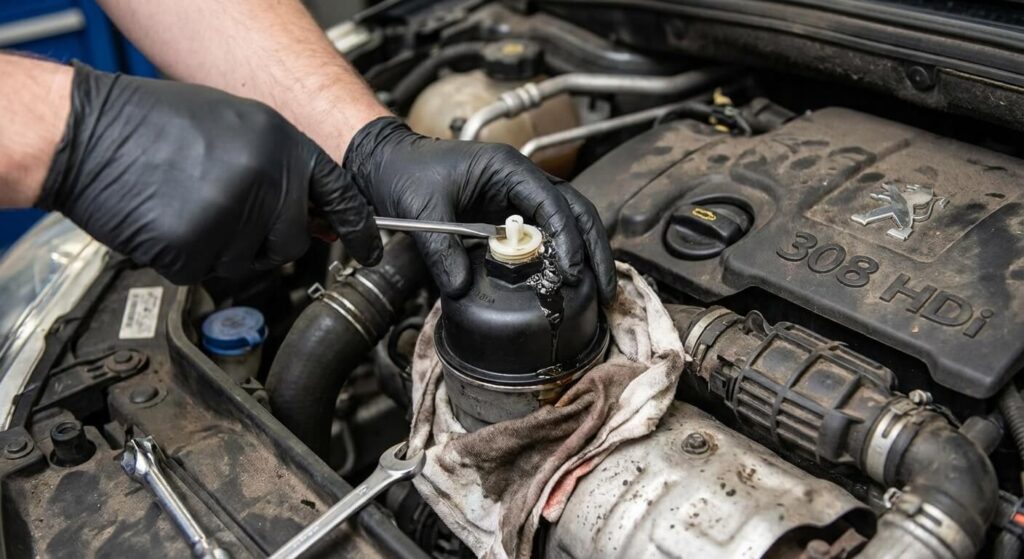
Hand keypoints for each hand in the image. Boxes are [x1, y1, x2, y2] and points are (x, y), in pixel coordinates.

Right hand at [37, 63, 381, 283]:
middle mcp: (263, 178)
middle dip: (265, 241)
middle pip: (292, 243)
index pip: (340, 195)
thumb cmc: (153, 124)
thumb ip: (281, 170)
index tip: (370, 251)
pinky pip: (205, 272)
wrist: (85, 132)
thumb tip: (319, 216)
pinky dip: (184, 257)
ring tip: (186, 203)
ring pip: (246, 263)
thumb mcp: (235, 127)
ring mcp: (230, 215)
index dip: (359, 229)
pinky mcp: (194, 247)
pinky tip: (166, 220)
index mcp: (279, 143)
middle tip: (223, 211)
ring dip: (219, 247)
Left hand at [344, 117, 615, 301]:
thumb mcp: (422, 211)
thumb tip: (461, 288)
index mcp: (506, 168)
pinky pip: (544, 233)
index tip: (569, 270)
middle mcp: (520, 180)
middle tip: (606, 285)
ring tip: (595, 287)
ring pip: (566, 221)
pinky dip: (559, 255)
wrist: (387, 163)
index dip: (566, 238)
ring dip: (583, 253)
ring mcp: (517, 196)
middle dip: (593, 248)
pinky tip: (566, 278)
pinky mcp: (508, 213)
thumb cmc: (405, 172)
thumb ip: (441, 251)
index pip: (552, 202)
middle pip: (574, 211)